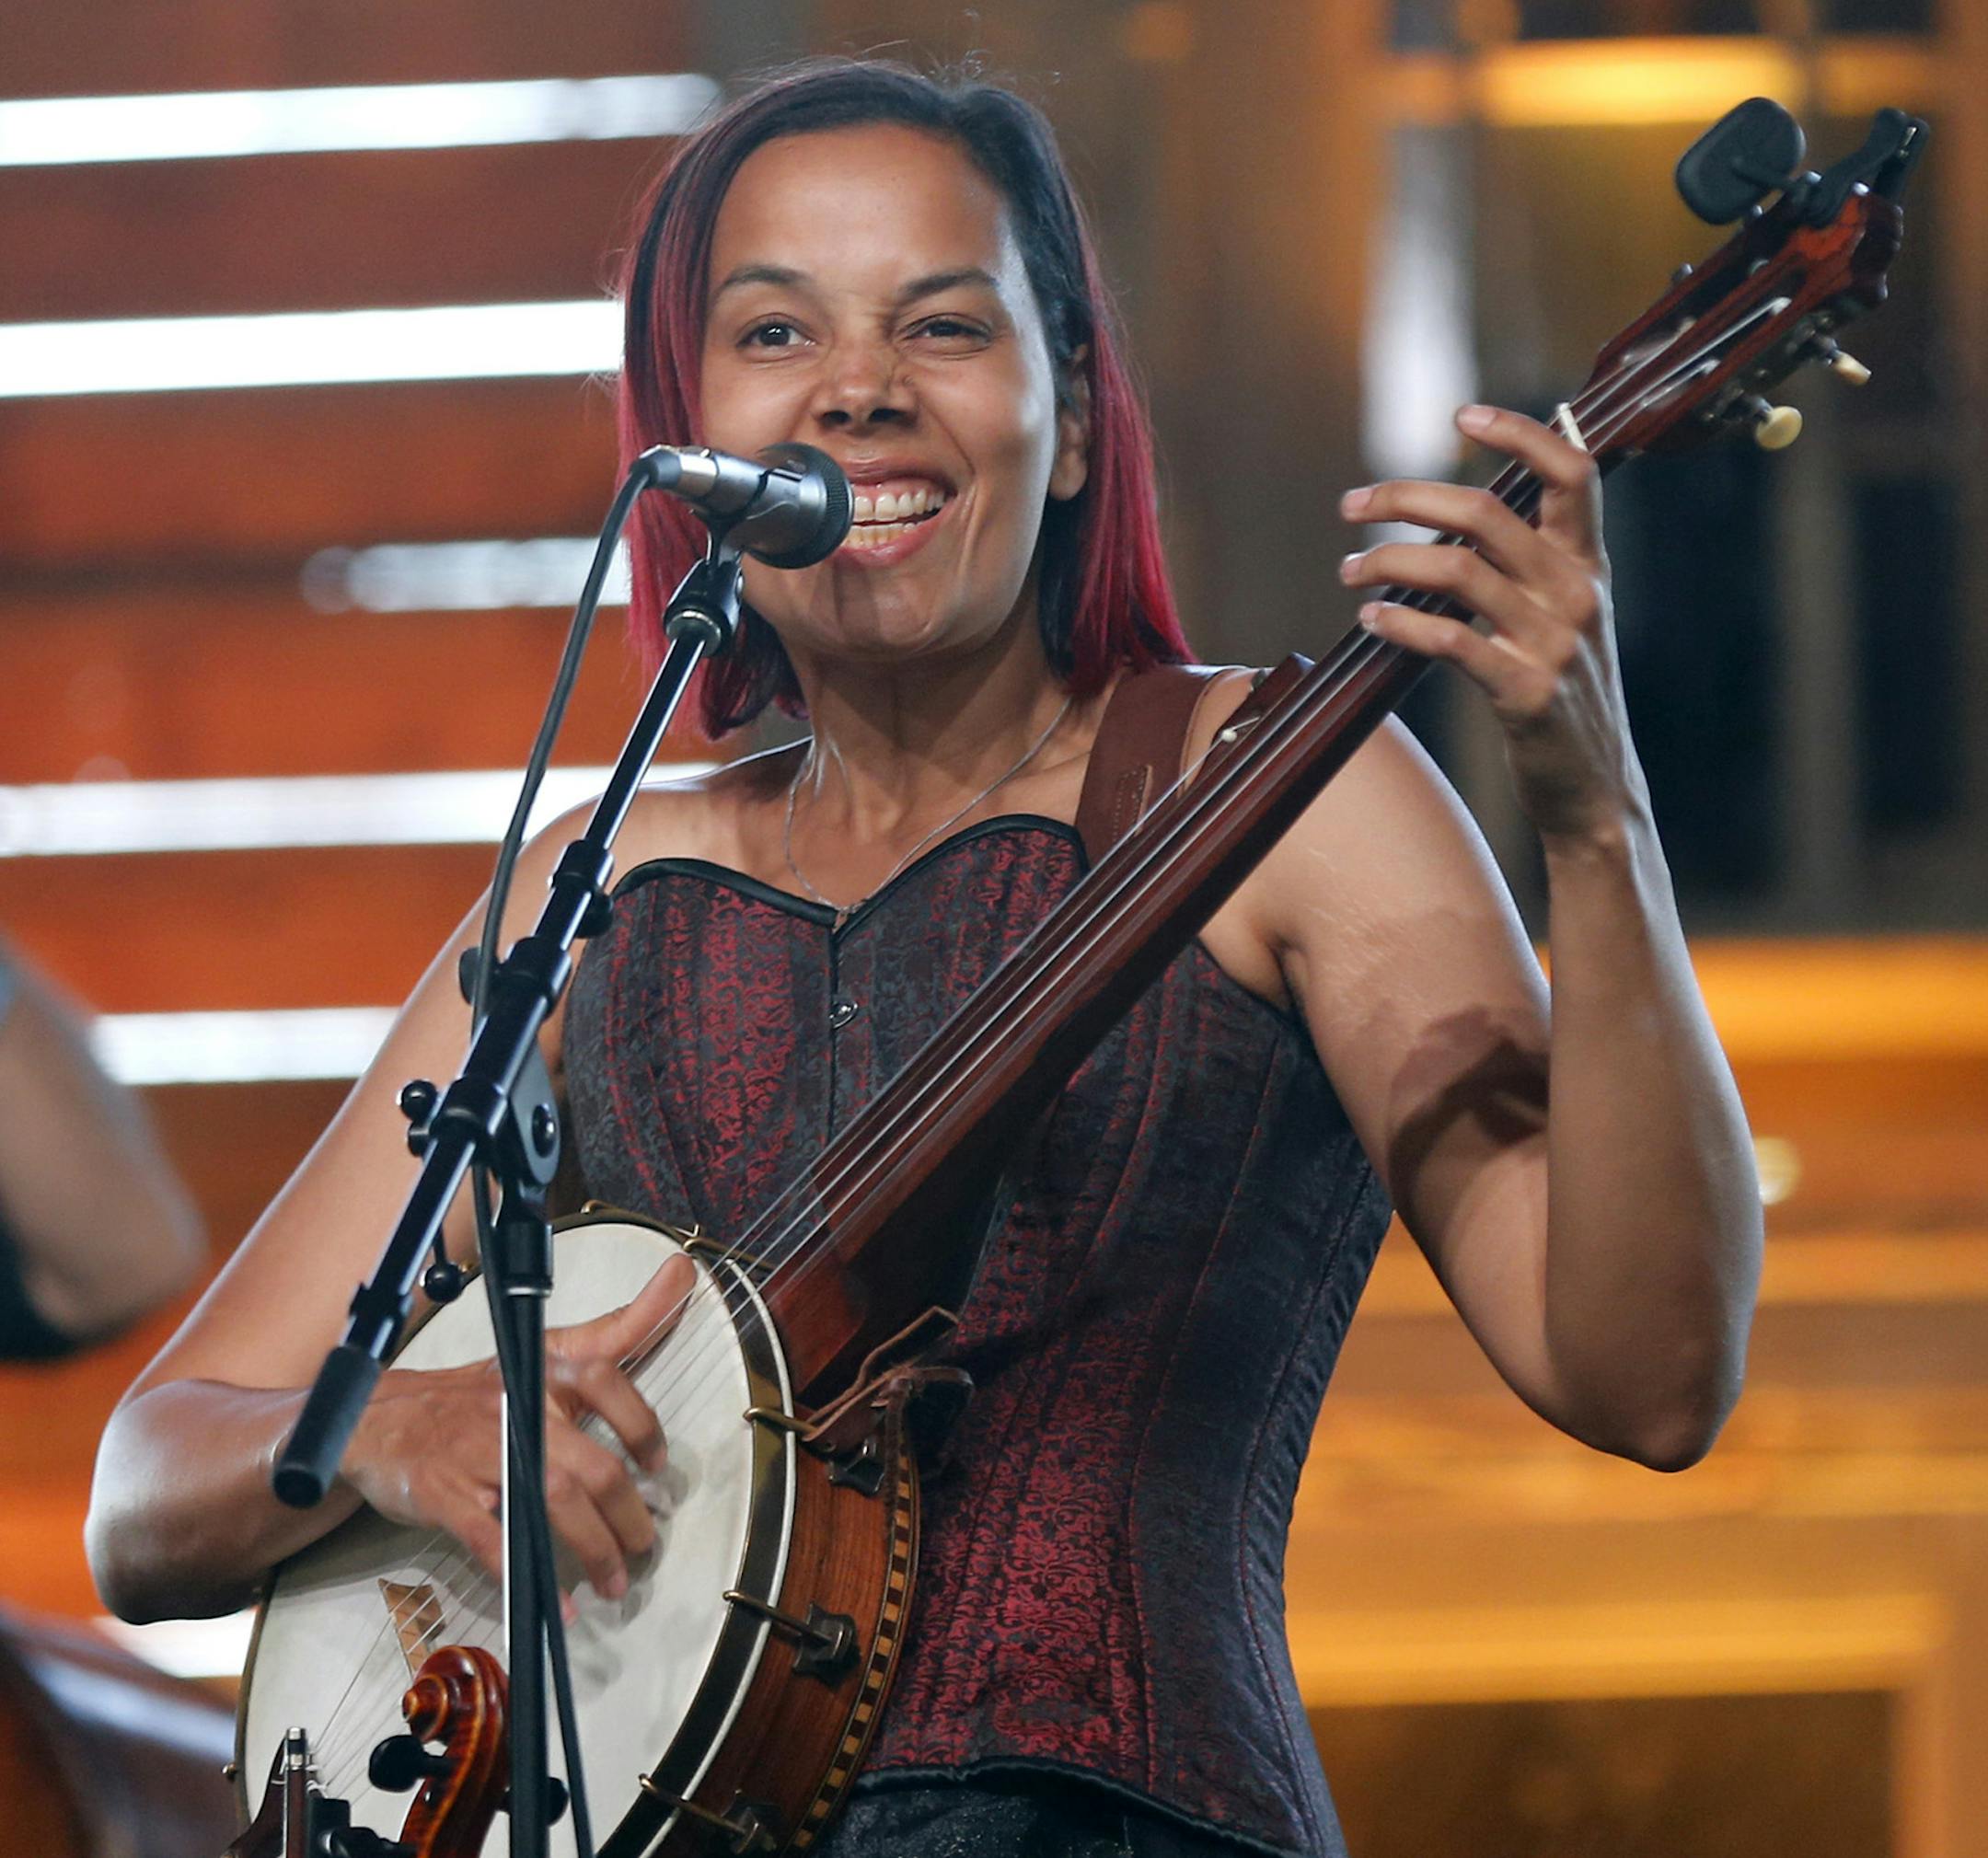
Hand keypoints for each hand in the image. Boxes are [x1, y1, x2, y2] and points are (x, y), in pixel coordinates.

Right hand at [341, 1252, 696, 1603]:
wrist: (380, 1420)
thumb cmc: (477, 1392)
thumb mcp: (544, 1353)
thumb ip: (618, 1327)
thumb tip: (685, 1273)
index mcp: (543, 1370)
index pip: (604, 1381)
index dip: (641, 1424)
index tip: (658, 1466)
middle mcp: (516, 1407)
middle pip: (591, 1466)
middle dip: (628, 1516)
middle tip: (646, 1546)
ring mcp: (479, 1453)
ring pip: (553, 1503)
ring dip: (592, 1550)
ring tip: (615, 1583)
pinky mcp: (445, 1496)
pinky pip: (495, 1542)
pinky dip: (529, 1577)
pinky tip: (558, 1606)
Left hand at [1338, 403, 1648, 844]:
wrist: (1594, 788)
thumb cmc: (1561, 697)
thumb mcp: (1559, 621)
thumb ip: (1523, 568)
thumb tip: (1446, 523)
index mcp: (1587, 566)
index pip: (1571, 471)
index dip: (1519, 432)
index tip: (1460, 413)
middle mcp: (1577, 594)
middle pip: (1487, 512)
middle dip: (1406, 497)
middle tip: (1351, 505)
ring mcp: (1554, 644)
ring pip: (1458, 571)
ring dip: (1387, 560)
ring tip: (1348, 569)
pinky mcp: (1527, 694)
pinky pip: (1452, 642)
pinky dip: (1401, 623)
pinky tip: (1369, 620)